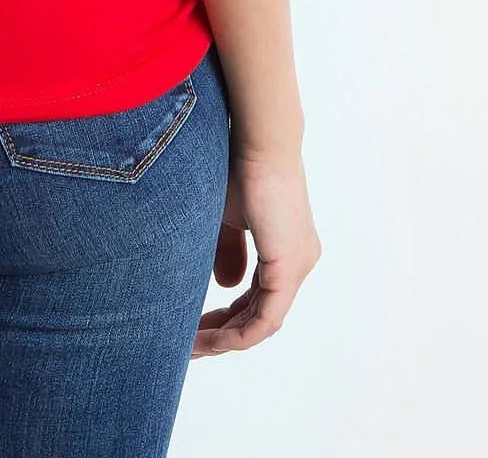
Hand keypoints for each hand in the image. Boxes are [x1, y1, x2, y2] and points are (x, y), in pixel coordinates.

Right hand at [192, 147, 320, 356]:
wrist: (257, 141)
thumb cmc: (239, 166)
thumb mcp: (227, 216)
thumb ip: (228, 252)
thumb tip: (225, 286)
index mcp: (286, 248)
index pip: (257, 296)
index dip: (227, 316)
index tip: (195, 324)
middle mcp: (298, 262)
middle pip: (259, 314)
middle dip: (222, 332)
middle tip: (189, 343)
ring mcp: (297, 267)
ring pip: (262, 322)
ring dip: (226, 338)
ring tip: (192, 345)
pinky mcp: (289, 268)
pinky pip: (266, 319)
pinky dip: (238, 333)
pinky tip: (212, 340)